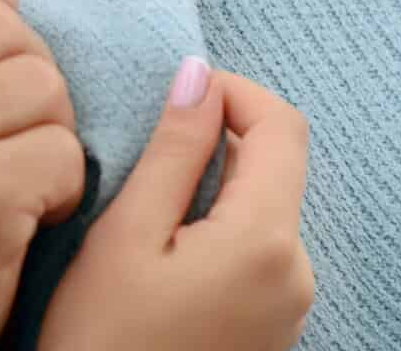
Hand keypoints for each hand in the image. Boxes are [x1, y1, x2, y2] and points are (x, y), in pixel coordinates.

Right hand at [40, 61, 314, 350]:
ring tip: (143, 192)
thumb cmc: (103, 338)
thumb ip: (172, 151)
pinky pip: (256, 246)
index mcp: (266, 240)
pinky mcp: (271, 325)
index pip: (282, 125)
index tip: (174, 87)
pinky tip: (160, 240)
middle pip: (276, 165)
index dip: (232, 89)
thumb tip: (198, 76)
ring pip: (263, 204)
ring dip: (213, 179)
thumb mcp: (125, 233)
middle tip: (144, 139)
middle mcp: (297, 270)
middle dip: (217, 135)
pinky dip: (216, 221)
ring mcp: (289, 303)